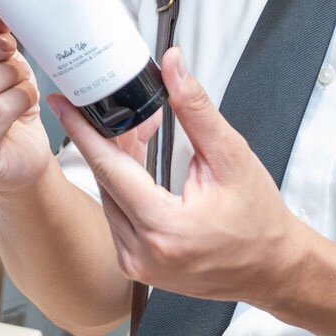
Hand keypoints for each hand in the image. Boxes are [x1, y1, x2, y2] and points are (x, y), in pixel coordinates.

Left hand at [52, 47, 325, 313]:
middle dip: (107, 139)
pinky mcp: (137, 266)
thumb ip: (196, 110)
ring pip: (109, 198)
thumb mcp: (231, 157)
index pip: (110, 169)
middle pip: (107, 181)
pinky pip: (118, 217)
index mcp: (164, 228)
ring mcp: (137, 264)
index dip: (83, 131)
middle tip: (109, 104)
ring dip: (116, 163)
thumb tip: (173, 67)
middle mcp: (142, 253)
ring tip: (133, 130)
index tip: (63, 103)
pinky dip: (124, 187)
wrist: (272, 268)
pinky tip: (136, 163)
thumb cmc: (258, 220)